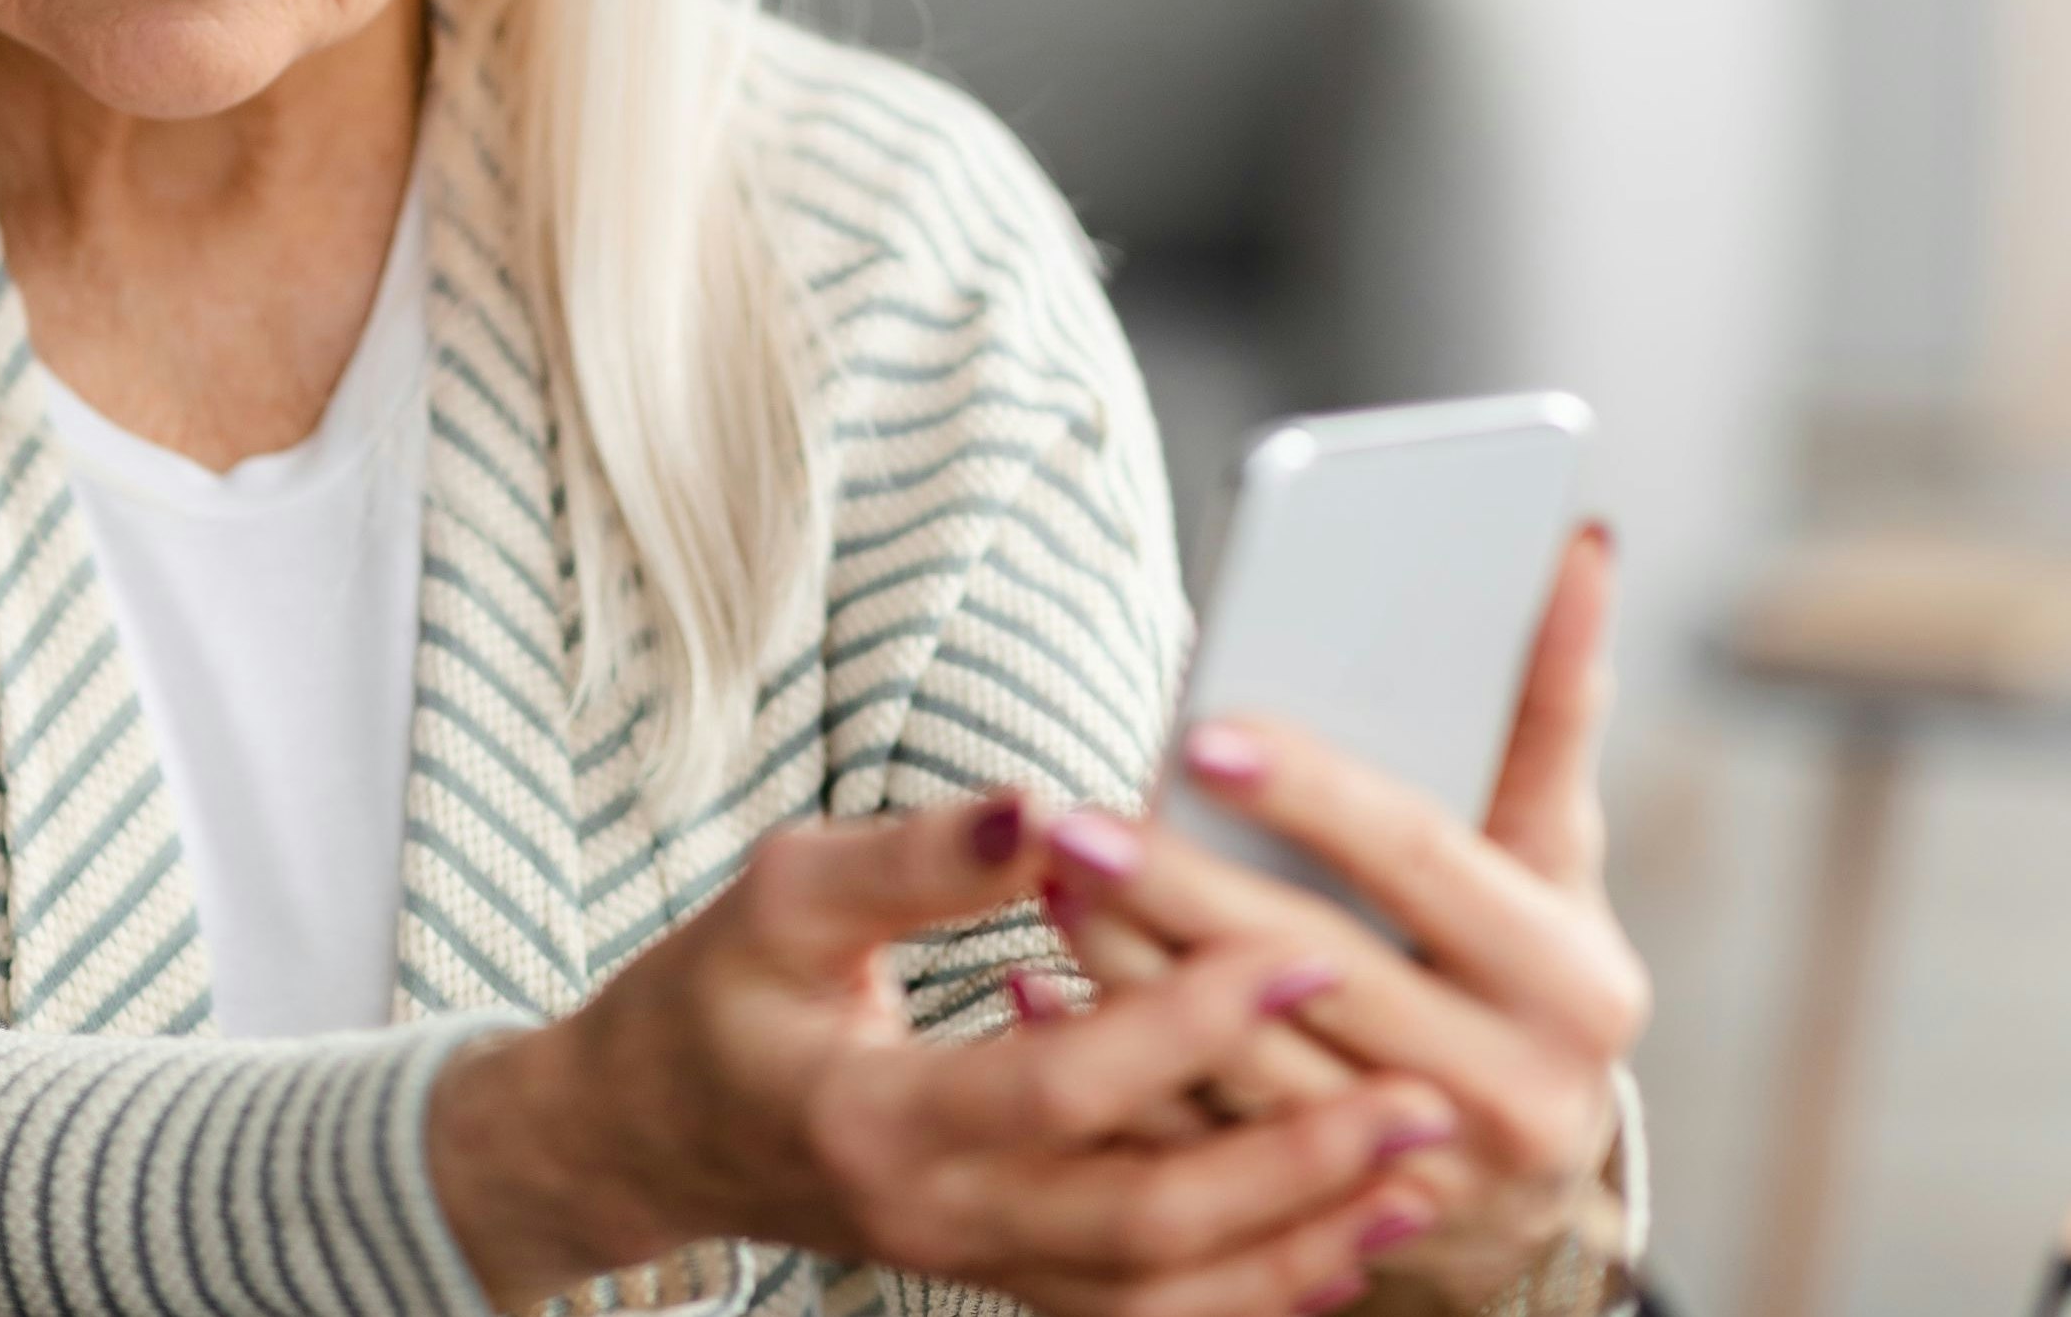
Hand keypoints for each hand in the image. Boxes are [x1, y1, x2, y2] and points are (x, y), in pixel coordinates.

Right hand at [429, 790, 1467, 1315]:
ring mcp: (974, 1262)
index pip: (1060, 1089)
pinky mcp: (1007, 1274)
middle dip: (1293, 1166)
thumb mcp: (784, 894)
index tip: (1299, 956)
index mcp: (874, 1118)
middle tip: (1422, 1099)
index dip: (1186, 1025)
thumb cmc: (714, 993)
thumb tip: (1043, 803)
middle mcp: (933, 1219)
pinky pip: (1147, 1313)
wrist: (648, 1129)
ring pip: (1161, 1296)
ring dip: (1300, 1247)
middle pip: (1141, 1225)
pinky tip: (1347, 1243)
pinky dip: (1254, 1291)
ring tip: (1420, 1185)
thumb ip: (915, 858)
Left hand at [1041, 524, 1647, 1307]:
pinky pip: (1192, 1151)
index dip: (1314, 793)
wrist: (1524, 1169)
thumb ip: (1553, 706)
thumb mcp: (1554, 848)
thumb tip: (1577, 541)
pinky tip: (1035, 996)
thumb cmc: (1524, 961)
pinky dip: (1111, 1072)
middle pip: (1312, 969)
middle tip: (1072, 819)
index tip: (1203, 733)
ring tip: (1052, 881)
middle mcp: (1517, 1095)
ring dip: (1129, 974)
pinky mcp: (1329, 1236)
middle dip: (1182, 888)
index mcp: (1575, 983)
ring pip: (1239, 1068)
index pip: (1423, 859)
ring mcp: (1419, 1183)